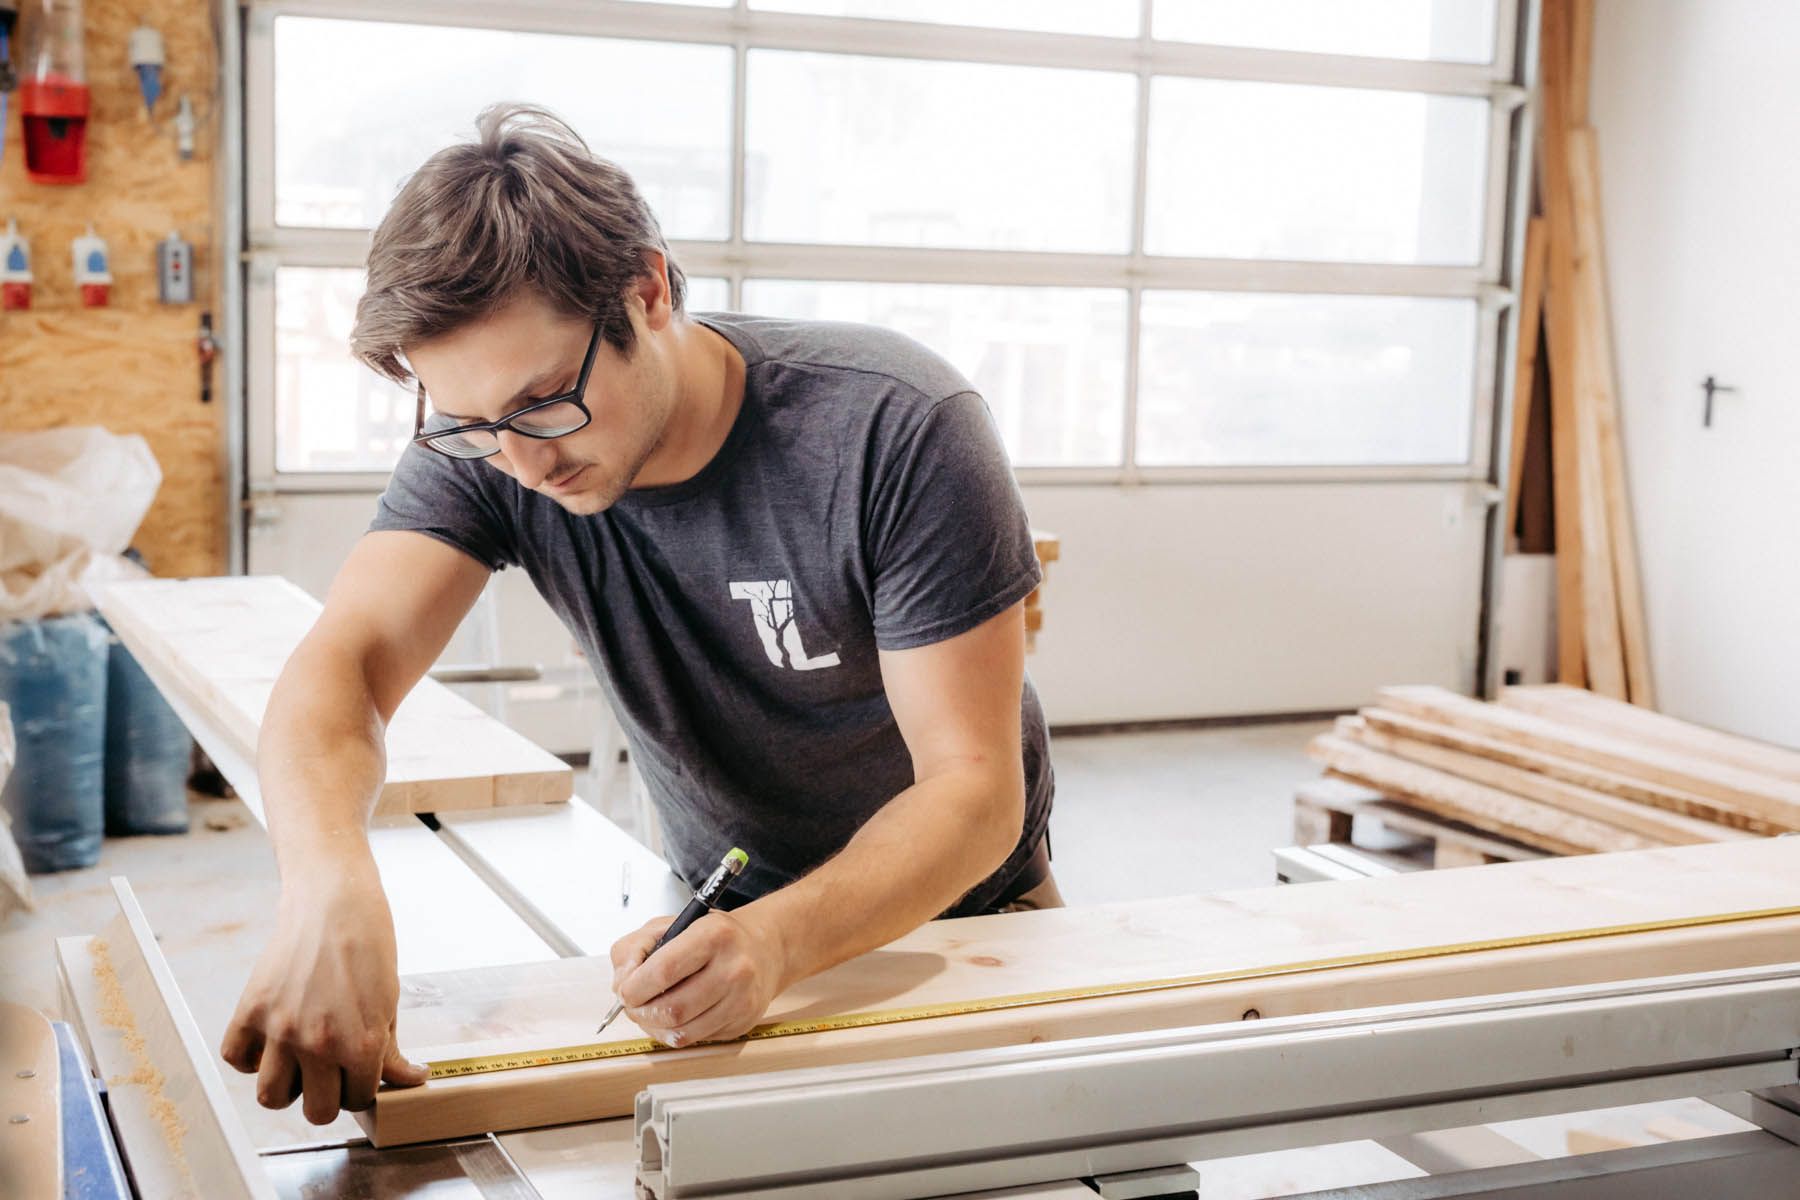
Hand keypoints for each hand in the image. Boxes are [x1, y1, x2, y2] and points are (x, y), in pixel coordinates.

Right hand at [219, 858, 426, 1124]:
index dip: (360, 1089)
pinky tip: (271, 1042)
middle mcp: (319, 1044)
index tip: (358, 1074)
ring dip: (287, 1088)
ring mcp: (281, 1029)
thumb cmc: (369, 946)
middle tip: (331, 1077)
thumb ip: (391, 1050)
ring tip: (299, 1066)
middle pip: (316, 1113)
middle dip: (327, 1099)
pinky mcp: (251, 1010)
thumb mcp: (391, 1001)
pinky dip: (250, 1058)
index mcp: (361, 1044)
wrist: (334, 902)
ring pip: (271, 1098)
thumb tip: (410, 1079)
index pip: (357, 1101)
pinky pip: (237, 1059)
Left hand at [609, 907, 788, 1047]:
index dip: (634, 988)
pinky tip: (674, 1017)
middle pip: (671, 1009)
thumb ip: (634, 949)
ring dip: (654, 1027)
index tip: (625, 991)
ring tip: (650, 1011)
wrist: (763, 949)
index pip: (664, 971)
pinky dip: (675, 1033)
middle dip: (640, 1012)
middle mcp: (734, 968)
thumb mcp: (669, 925)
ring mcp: (741, 999)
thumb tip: (621, 985)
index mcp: (714, 935)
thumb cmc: (712, 936)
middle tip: (634, 1004)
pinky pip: (696, 1040)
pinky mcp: (742, 1022)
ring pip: (682, 1032)